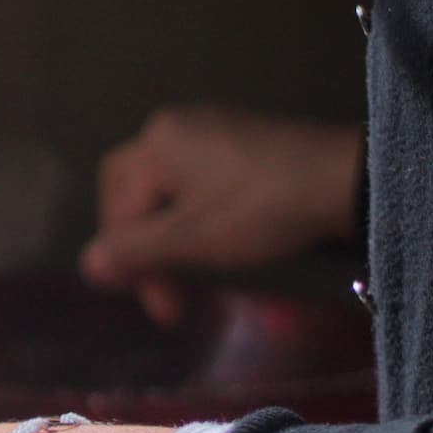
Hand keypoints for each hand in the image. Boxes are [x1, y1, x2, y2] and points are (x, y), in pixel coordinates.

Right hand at [82, 106, 362, 323]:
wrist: (345, 179)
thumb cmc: (261, 208)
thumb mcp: (191, 238)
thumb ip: (134, 251)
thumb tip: (87, 263)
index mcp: (156, 144)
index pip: (117, 209)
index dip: (128, 262)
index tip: (158, 305)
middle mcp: (175, 126)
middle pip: (134, 194)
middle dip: (143, 248)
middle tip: (166, 294)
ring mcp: (210, 129)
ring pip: (167, 191)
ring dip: (170, 238)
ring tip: (191, 276)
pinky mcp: (240, 140)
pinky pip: (196, 181)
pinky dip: (194, 218)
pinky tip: (215, 243)